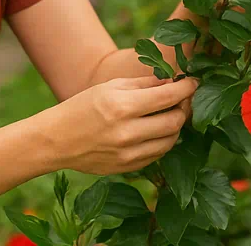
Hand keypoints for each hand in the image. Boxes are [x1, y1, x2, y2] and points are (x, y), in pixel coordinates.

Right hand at [46, 76, 197, 174]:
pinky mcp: (129, 168)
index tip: (194, 82)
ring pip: (171, 140)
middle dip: (184, 107)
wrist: (57, 140)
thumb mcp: (110, 86)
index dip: (186, 88)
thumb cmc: (83, 107)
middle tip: (183, 98)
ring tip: (170, 113)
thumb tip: (172, 81)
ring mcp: (129, 154)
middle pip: (175, 121)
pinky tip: (157, 130)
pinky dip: (164, 141)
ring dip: (176, 125)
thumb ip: (144, 84)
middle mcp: (127, 133)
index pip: (167, 97)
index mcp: (122, 106)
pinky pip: (158, 154)